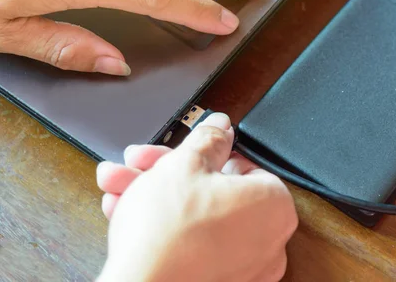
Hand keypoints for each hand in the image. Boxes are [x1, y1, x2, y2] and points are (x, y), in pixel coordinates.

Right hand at [95, 113, 297, 281]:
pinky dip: (165, 229)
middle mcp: (267, 240)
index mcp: (273, 204)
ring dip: (156, 197)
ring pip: (198, 217)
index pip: (243, 165)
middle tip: (142, 164)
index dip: (205, 155)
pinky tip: (128, 214)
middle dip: (168, 173)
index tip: (181, 151)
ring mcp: (244, 268)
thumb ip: (208, 139)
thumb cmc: (168, 234)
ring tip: (121, 187)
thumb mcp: (186, 164)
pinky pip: (194, 245)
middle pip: (214, 191)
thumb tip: (221, 127)